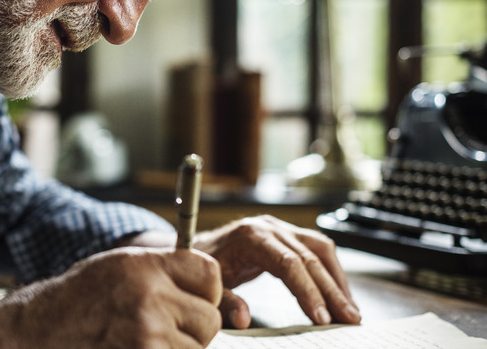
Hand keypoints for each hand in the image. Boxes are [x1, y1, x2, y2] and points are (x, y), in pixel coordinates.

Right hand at [0, 247, 222, 348]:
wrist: (33, 334)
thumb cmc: (76, 300)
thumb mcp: (118, 267)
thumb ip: (164, 269)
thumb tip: (212, 284)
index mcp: (144, 266)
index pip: (210, 274)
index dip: (205, 289)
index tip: (192, 297)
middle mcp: (149, 299)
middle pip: (209, 317)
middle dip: (194, 325)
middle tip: (161, 325)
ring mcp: (147, 337)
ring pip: (198, 348)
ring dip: (179, 347)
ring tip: (142, 339)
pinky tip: (136, 348)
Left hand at [194, 215, 360, 328]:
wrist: (194, 246)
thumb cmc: (200, 265)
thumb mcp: (208, 284)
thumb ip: (225, 301)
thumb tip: (243, 319)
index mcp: (250, 236)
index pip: (289, 263)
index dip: (308, 291)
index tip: (322, 317)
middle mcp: (269, 227)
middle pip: (310, 257)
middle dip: (332, 291)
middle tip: (349, 319)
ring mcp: (279, 228)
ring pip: (320, 249)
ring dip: (338, 280)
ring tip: (350, 310)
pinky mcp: (286, 234)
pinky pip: (316, 248)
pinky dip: (331, 270)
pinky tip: (339, 292)